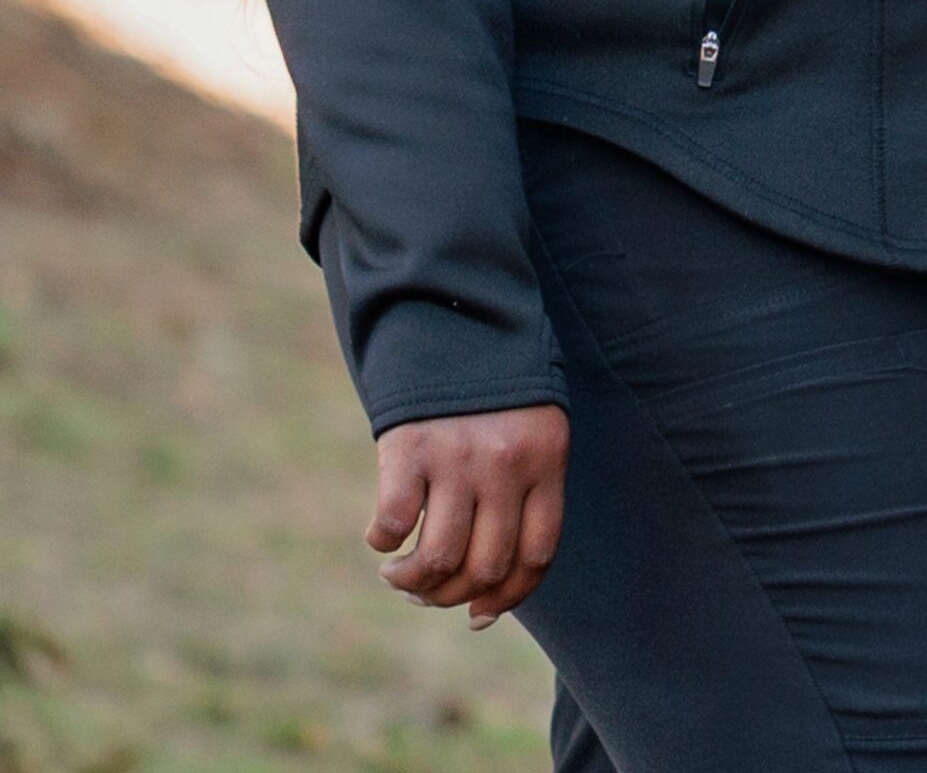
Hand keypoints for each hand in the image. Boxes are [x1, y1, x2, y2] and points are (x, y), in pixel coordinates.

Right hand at [367, 403, 568, 627]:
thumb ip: (521, 502)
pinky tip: (381, 538)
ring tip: (398, 575)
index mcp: (545, 459)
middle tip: (426, 590)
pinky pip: (395, 521)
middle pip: (485, 565)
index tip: (476, 612)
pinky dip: (383, 542)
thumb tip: (482, 609)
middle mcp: (506, 462)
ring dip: (413, 582)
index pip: (536, 556)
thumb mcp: (530, 433)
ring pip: (440, 557)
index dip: (505, 597)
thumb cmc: (494, 394)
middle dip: (450, 595)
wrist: (452, 316)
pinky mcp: (410, 444)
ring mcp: (458, 454)